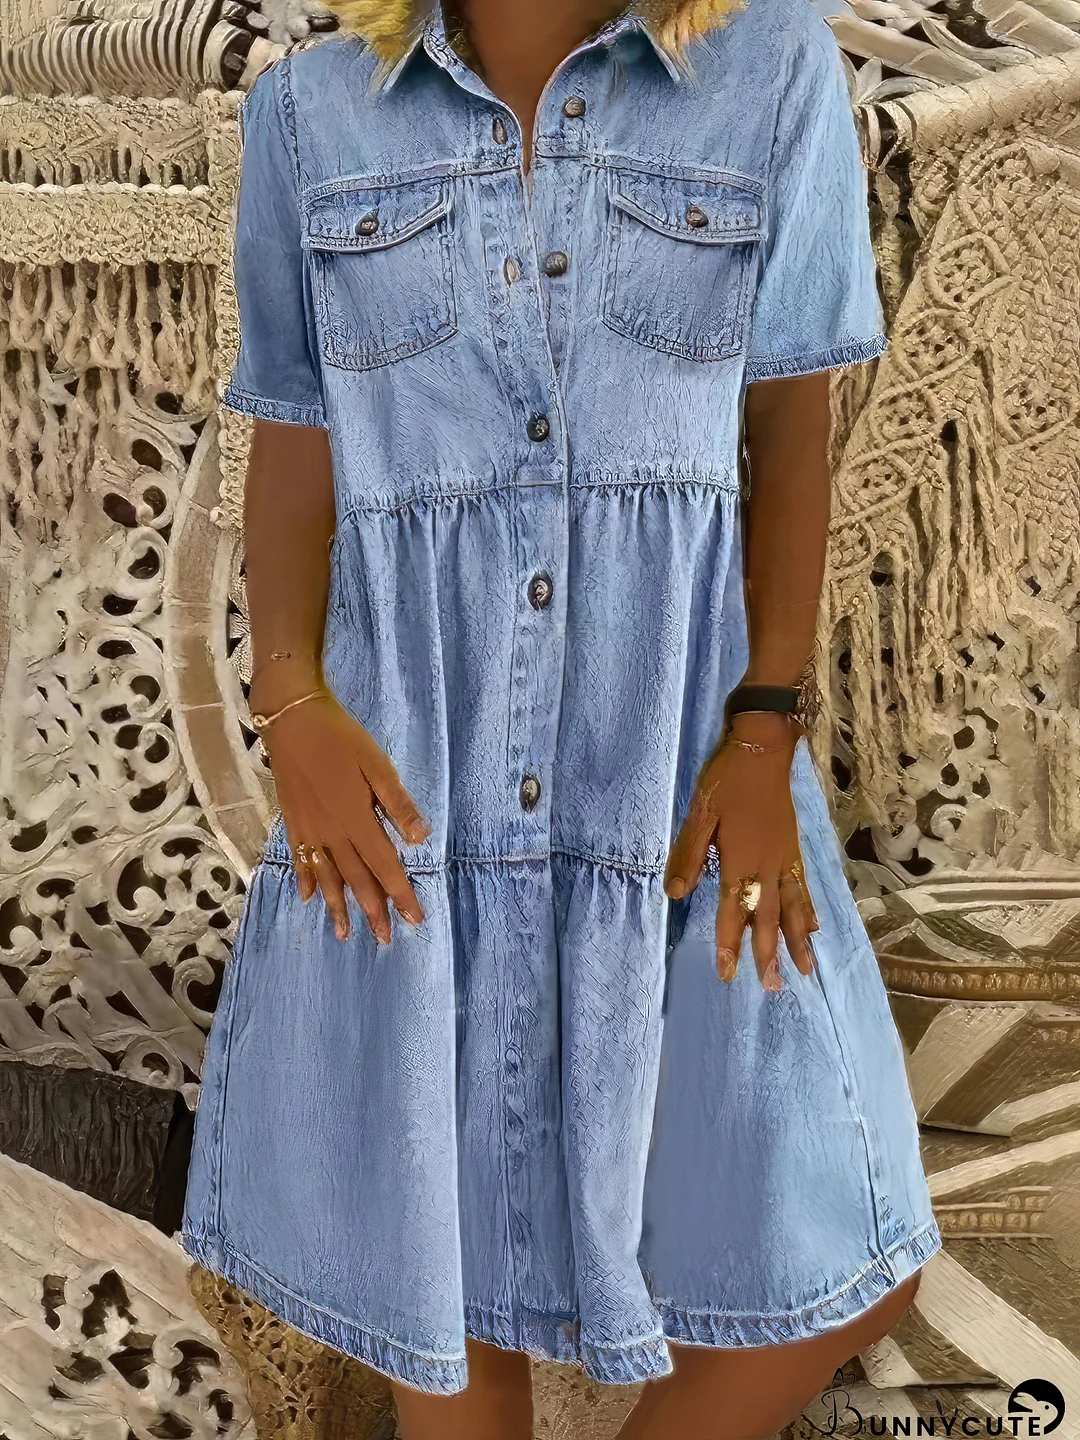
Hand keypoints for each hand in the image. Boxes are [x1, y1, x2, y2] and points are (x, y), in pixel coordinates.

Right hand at [256, 681, 430, 944]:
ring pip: (327, 876)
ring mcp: (309, 830)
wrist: (293, 720)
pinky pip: (301, 859)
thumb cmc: (341, 738)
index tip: (414, 919)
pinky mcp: (293, 821)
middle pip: (356, 879)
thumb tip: (421, 839)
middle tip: (384, 939)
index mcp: (356, 819)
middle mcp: (331, 832)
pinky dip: (305, 880)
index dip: (400, 894)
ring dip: (338, 906)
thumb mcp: (377, 764)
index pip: (385, 866)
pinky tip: (307, 898)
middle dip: (372, 911)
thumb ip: (398, 803)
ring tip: (345, 933)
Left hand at [663, 712, 817, 989]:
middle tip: (775, 987)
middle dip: (770, 953)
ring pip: (793, 908)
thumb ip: (689, 854)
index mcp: (740, 859)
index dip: (730, 943)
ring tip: (806, 970)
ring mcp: (785, 858)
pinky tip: (815, 927)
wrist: (764, 749)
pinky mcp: (794, 848)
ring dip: (797, 941)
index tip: (729, 974)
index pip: (733, 910)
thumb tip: (676, 893)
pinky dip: (810, 911)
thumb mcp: (700, 813)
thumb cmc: (726, 779)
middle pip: (768, 917)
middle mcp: (767, 866)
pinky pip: (805, 888)